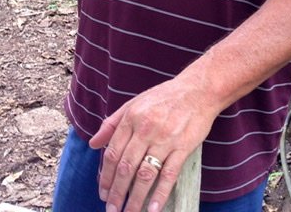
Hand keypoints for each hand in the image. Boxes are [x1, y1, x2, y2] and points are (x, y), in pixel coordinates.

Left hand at [89, 76, 213, 211]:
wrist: (197, 90)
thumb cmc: (164, 97)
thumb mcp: (134, 103)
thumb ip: (112, 123)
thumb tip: (93, 143)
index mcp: (131, 118)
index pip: (113, 152)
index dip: (105, 176)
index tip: (102, 192)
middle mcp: (145, 129)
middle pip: (126, 167)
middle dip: (116, 192)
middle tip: (111, 210)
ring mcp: (165, 139)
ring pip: (145, 175)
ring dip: (135, 199)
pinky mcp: (183, 147)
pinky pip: (169, 175)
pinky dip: (160, 194)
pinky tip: (152, 209)